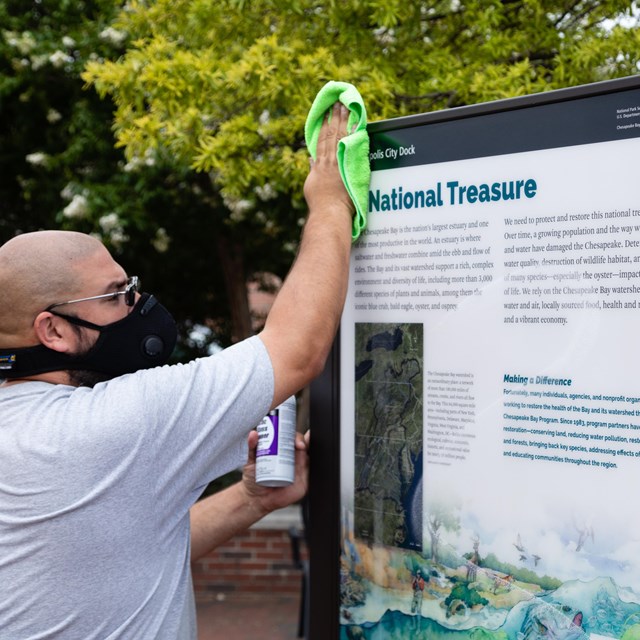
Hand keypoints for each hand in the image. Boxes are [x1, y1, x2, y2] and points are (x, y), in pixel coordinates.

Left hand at [240, 429, 309, 516]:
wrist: (256, 499)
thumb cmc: (254, 478)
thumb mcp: (251, 460)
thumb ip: (252, 447)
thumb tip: (253, 433)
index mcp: (283, 451)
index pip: (293, 438)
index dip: (295, 435)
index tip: (291, 436)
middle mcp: (293, 458)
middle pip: (304, 444)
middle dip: (304, 441)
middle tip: (298, 445)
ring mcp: (300, 468)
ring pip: (310, 456)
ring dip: (311, 450)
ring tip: (302, 450)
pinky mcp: (305, 480)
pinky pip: (314, 472)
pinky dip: (315, 467)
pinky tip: (309, 463)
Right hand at [303, 102, 354, 218]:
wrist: (330, 211)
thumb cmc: (320, 203)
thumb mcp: (312, 185)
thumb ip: (313, 171)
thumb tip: (312, 160)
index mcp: (319, 164)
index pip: (321, 140)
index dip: (324, 125)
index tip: (326, 113)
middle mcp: (329, 160)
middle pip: (331, 134)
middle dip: (335, 117)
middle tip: (338, 103)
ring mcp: (339, 162)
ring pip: (341, 136)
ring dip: (343, 120)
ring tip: (346, 107)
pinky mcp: (348, 166)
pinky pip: (351, 146)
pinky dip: (354, 133)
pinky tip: (357, 123)